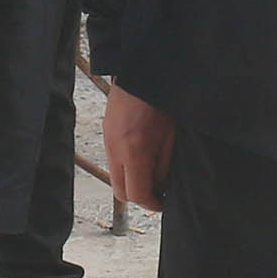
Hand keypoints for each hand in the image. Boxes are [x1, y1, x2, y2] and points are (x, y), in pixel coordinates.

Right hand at [102, 83, 175, 213]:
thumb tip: (161, 188)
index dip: (153, 204)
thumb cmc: (161, 101)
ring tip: (152, 172)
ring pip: (116, 178)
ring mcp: (107, 142)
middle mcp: (115, 150)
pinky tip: (142, 157)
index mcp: (134, 152)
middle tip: (159, 192)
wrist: (141, 73)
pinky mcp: (106, 134)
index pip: (138, 194)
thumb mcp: (170, 138)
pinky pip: (113, 161)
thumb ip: (163, 167)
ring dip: (132, 181)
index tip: (164, 203)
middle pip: (121, 193)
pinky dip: (126, 167)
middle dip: (140, 197)